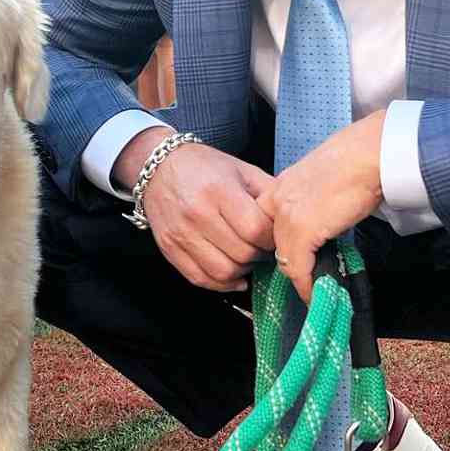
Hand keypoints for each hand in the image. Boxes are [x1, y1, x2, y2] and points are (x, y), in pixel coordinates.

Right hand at [121, 131, 274, 291]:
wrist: (158, 168)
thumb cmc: (203, 167)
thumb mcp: (242, 170)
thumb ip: (269, 194)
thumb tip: (291, 219)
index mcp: (219, 190)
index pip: (256, 230)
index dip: (272, 239)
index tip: (274, 237)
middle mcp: (198, 213)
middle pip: (242, 254)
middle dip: (260, 255)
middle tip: (262, 248)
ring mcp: (181, 234)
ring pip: (223, 272)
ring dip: (242, 271)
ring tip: (246, 258)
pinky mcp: (170, 249)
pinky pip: (200, 279)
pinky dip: (221, 283)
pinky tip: (232, 274)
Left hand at [258, 113, 385, 302]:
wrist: (371, 153)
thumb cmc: (358, 158)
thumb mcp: (323, 178)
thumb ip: (313, 199)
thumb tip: (323, 219)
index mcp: (281, 185)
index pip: (266, 224)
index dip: (280, 245)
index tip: (295, 259)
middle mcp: (276, 198)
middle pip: (272, 243)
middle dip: (288, 263)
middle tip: (306, 277)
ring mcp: (286, 215)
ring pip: (283, 258)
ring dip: (299, 278)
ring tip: (313, 290)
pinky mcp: (302, 230)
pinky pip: (297, 268)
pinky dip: (306, 285)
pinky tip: (315, 293)